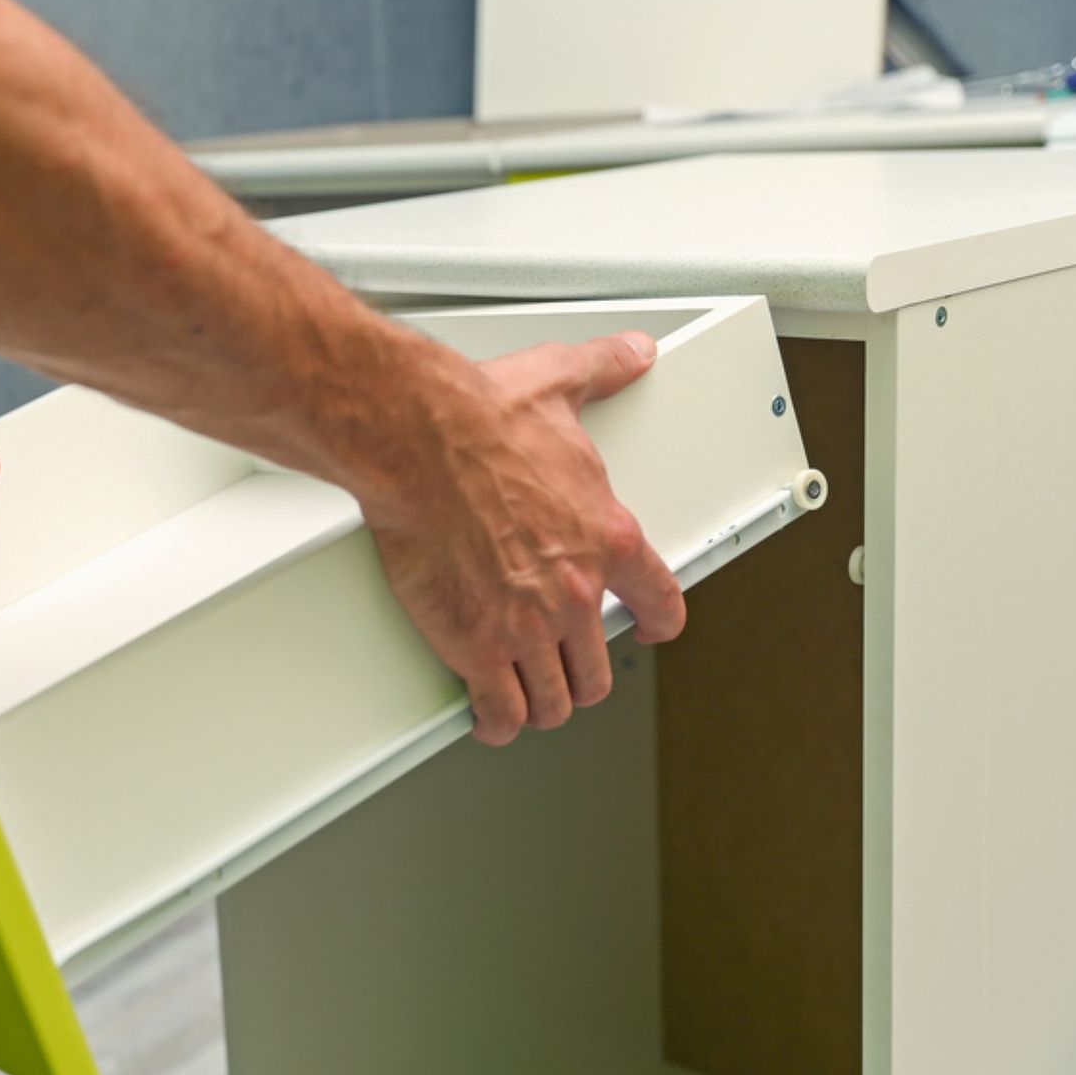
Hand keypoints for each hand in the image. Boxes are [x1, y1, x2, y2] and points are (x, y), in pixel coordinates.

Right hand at [361, 331, 685, 746]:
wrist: (417, 442)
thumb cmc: (477, 419)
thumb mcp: (557, 382)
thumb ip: (601, 372)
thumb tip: (627, 354)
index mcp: (606, 535)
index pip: (658, 599)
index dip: (659, 620)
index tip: (651, 627)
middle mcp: (574, 591)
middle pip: (596, 666)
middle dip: (583, 671)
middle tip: (567, 667)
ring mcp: (525, 625)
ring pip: (553, 697)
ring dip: (543, 702)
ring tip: (529, 698)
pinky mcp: (474, 645)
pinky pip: (498, 708)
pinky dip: (496, 720)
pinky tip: (490, 717)